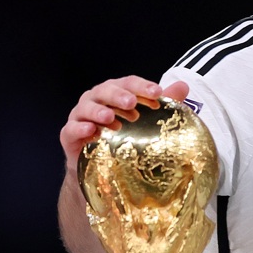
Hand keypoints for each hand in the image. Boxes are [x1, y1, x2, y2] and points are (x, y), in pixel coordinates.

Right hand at [58, 76, 189, 166]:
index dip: (141, 86)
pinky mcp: (69, 135)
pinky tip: (91, 131)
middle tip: (132, 102)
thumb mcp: (147, 121)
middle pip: (105, 91)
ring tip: (111, 118)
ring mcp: (80, 116)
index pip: (128, 83)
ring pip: (86, 107)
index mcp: (115, 93)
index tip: (157, 92)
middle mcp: (96, 101)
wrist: (101, 168)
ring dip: (98, 111)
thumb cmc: (125, 138)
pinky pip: (71, 129)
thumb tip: (184, 86)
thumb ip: (165, 104)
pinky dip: (80, 128)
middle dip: (118, 95)